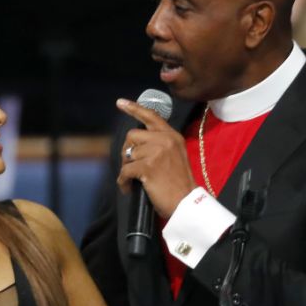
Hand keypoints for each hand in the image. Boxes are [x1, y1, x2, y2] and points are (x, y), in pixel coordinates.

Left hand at [116, 98, 196, 218]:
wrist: (186, 202)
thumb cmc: (179, 183)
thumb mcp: (175, 156)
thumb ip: (160, 144)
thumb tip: (136, 143)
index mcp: (172, 136)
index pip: (151, 116)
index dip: (134, 108)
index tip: (120, 103)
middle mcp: (165, 140)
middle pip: (132, 135)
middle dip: (127, 151)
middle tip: (130, 165)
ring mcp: (157, 152)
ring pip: (128, 153)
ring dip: (126, 168)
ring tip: (132, 180)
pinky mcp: (148, 166)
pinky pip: (125, 170)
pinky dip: (123, 181)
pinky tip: (128, 188)